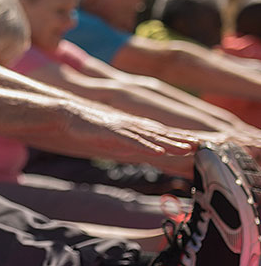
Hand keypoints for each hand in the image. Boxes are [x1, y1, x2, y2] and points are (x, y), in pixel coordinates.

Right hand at [48, 105, 198, 172]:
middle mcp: (130, 125)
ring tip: (188, 150)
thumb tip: (131, 149)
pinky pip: (134, 142)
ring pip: (151, 138)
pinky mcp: (113, 132)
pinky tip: (160, 152)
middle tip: (200, 146)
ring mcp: (123, 128)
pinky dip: (148, 147)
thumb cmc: (84, 125)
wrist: (66, 114)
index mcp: (130, 125)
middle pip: (160, 134)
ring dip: (171, 144)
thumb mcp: (107, 135)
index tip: (193, 143)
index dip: (176, 137)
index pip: (158, 133)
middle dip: (180, 140)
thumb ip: (122, 142)